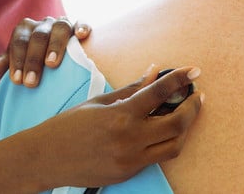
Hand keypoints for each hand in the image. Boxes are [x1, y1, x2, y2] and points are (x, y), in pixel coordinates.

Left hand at [0, 17, 91, 86]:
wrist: (59, 52)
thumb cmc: (34, 59)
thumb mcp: (18, 62)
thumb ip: (5, 66)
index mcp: (25, 30)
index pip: (18, 42)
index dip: (17, 61)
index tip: (17, 81)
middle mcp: (43, 24)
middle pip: (38, 37)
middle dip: (33, 60)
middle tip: (31, 82)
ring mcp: (62, 23)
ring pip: (60, 28)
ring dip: (55, 45)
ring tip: (52, 64)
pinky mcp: (79, 26)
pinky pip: (81, 22)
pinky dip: (82, 26)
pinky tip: (81, 36)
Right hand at [28, 65, 203, 188]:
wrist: (47, 157)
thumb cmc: (67, 126)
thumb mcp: (98, 102)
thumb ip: (130, 90)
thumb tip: (153, 73)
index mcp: (120, 115)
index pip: (159, 93)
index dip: (179, 80)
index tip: (193, 71)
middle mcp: (130, 138)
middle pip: (177, 124)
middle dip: (192, 108)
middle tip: (196, 96)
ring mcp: (131, 159)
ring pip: (174, 145)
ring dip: (184, 128)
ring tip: (183, 114)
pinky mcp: (129, 172)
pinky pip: (156, 157)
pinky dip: (164, 142)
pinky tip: (161, 130)